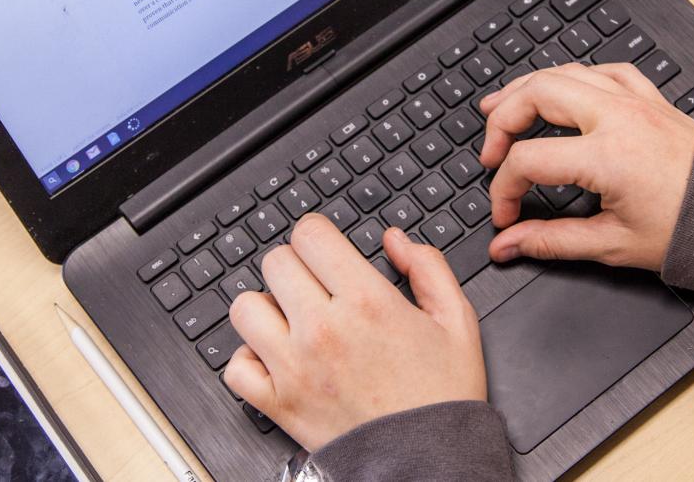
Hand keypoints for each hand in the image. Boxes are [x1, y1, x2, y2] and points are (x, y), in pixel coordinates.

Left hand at [223, 214, 485, 451]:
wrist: (430, 461)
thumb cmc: (443, 396)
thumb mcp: (457, 321)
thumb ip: (428, 268)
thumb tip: (395, 240)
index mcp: (366, 301)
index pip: (310, 234)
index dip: (319, 237)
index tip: (325, 250)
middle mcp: (323, 329)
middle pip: (275, 263)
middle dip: (296, 268)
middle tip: (316, 287)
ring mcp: (294, 367)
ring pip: (245, 308)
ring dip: (267, 308)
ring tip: (292, 321)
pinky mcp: (278, 403)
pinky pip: (236, 367)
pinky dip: (249, 360)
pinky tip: (276, 359)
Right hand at [479, 63, 693, 270]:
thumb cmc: (687, 227)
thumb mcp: (613, 244)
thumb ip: (550, 241)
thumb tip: (506, 245)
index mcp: (607, 156)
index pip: (528, 159)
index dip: (503, 188)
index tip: (505, 214)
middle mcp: (617, 117)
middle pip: (536, 93)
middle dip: (501, 120)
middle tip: (489, 150)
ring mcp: (634, 100)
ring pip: (564, 71)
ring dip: (526, 89)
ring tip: (501, 108)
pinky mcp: (648, 97)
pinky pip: (600, 70)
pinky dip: (571, 77)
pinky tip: (560, 90)